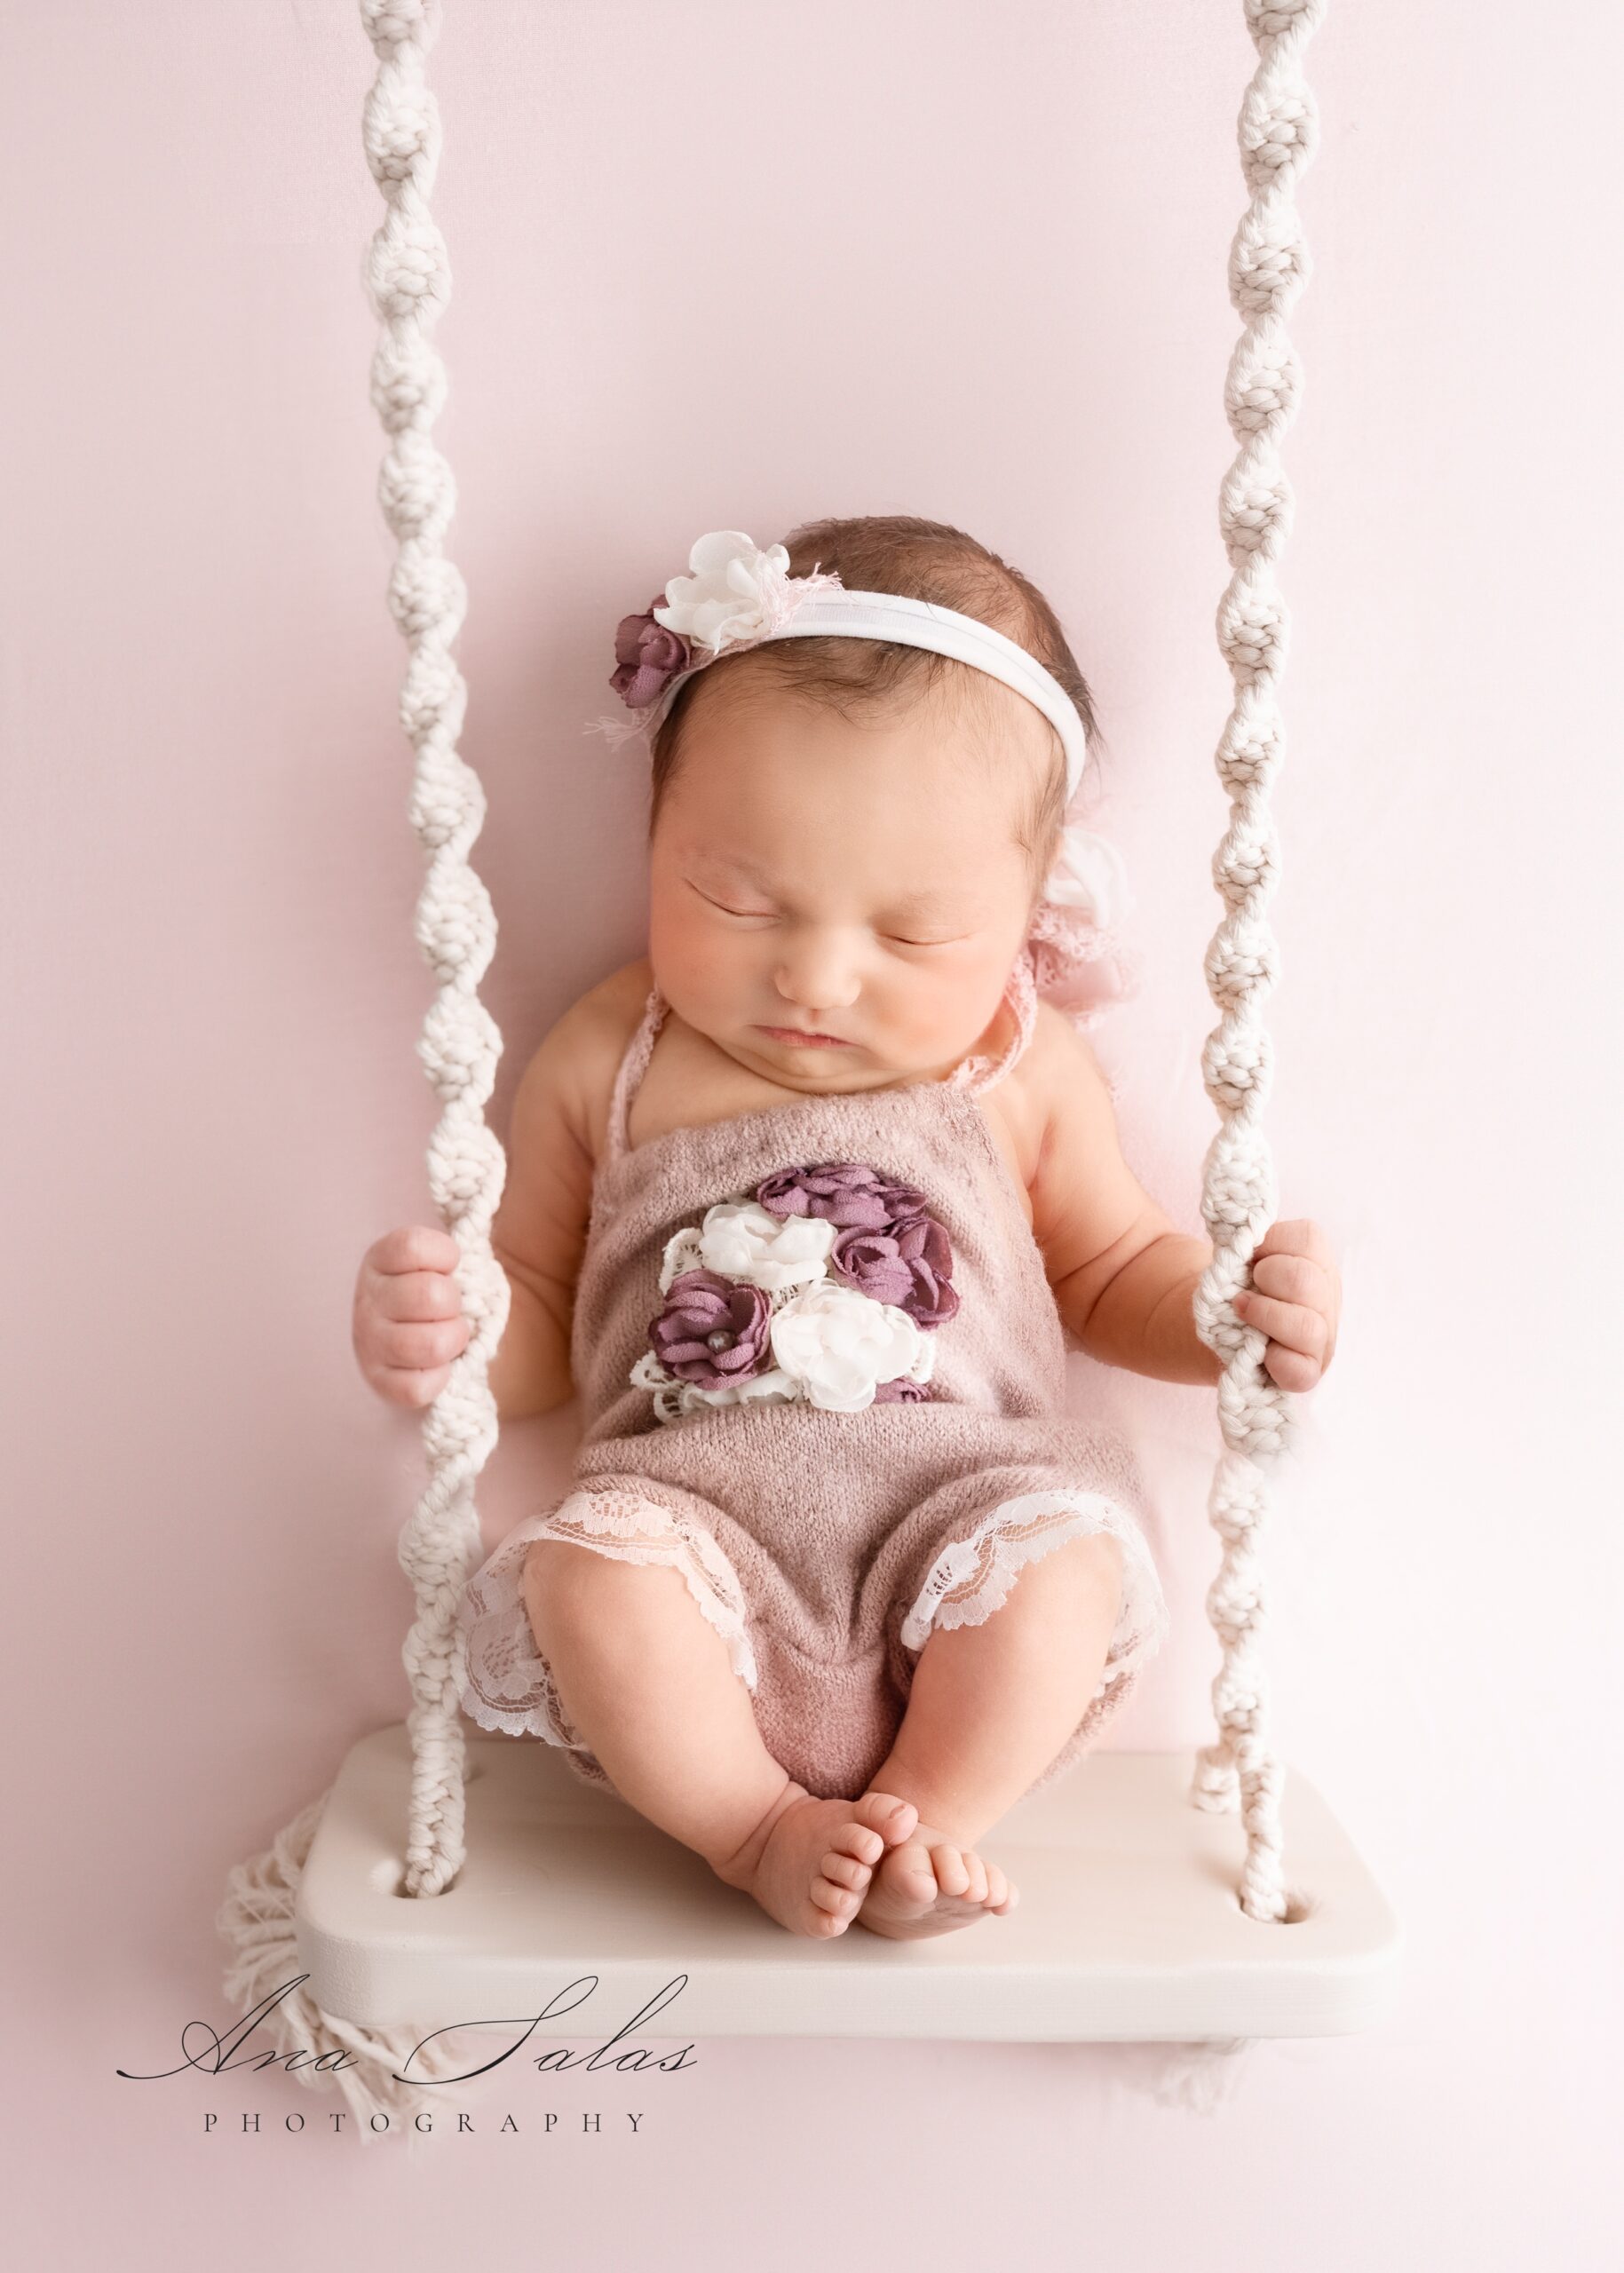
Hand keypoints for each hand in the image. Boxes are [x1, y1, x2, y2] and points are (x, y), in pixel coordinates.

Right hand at [353, 1225, 471, 1408]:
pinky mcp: (380, 1383)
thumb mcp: (451, 1256)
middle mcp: (367, 1299)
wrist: (430, 1341)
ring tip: (452, 1336)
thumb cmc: (447, 1291)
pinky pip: (417, 1387)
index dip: (446, 1256)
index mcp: (382, 1259)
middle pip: (428, 1296)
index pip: (413, 1247)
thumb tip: (526, 1178)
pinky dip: (440, 1378)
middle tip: (454, 1308)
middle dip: (456, 1303)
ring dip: (453, 1340)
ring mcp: (369, 1342)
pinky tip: (442, 1366)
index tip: (453, 1263)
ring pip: (427, 1344)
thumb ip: (471, 1231)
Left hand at [1230, 1218, 1339, 1393]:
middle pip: (1305, 1280)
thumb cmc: (1241, 1285)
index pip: (1308, 1239)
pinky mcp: (1307, 1373)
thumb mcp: (1244, 1254)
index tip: (1249, 1254)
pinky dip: (1275, 1360)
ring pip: (1307, 1326)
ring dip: (1264, 1315)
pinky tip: (1257, 1350)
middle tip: (1246, 1285)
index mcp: (1317, 1262)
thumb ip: (1247, 1237)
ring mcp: (1321, 1340)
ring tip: (1241, 1309)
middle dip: (1267, 1277)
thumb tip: (1241, 1228)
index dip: (1269, 1242)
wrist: (1226, 1329)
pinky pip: (1300, 1371)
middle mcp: (1327, 1299)